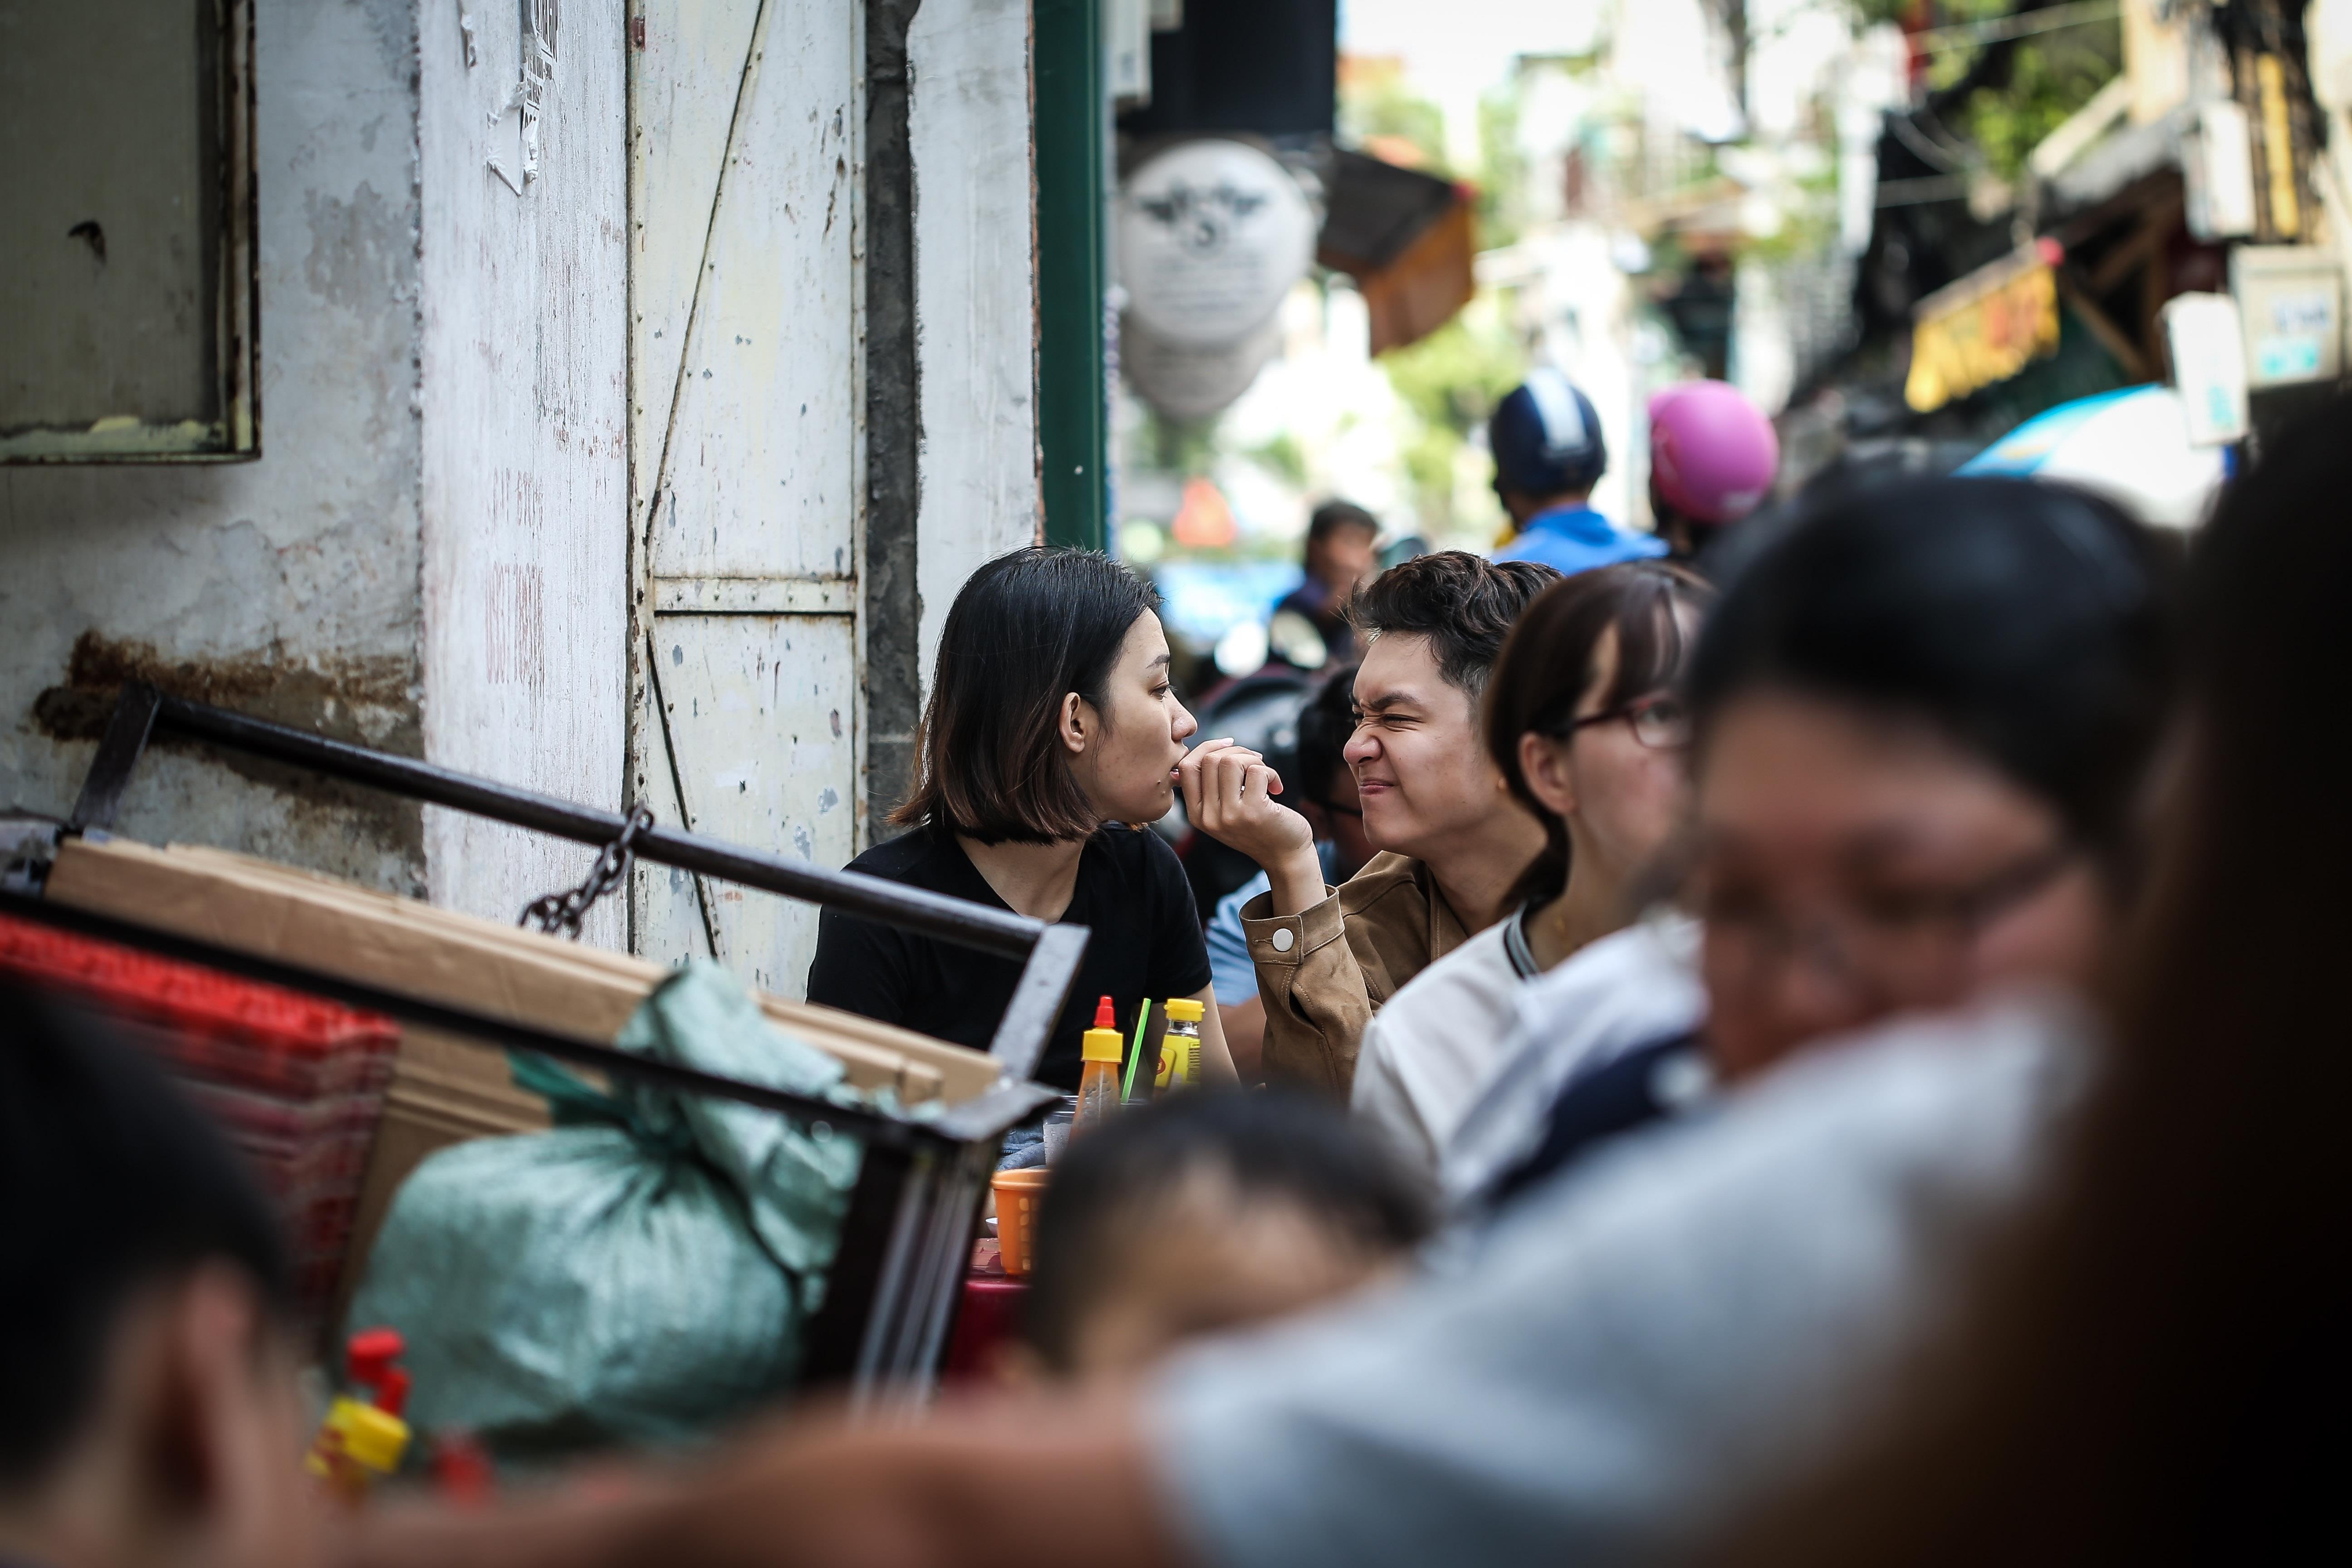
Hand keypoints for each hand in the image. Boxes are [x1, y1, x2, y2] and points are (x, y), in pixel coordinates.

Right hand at [1179, 740, 1326, 915]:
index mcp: (1197, 815)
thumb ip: (1212, 787)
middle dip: (1236, 751)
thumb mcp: (1225, 812)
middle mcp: (1209, 817)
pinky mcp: (1254, 812)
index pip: (1186, 767)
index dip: (1207, 748)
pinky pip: (1256, 771)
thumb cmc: (1258, 828)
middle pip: (1209, 760)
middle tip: (1255, 763)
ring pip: (1230, 761)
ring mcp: (1230, 816)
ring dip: (1253, 759)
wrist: (1285, 857)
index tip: (1229, 745)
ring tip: (1265, 774)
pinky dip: (1271, 772)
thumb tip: (1209, 749)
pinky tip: (1276, 787)